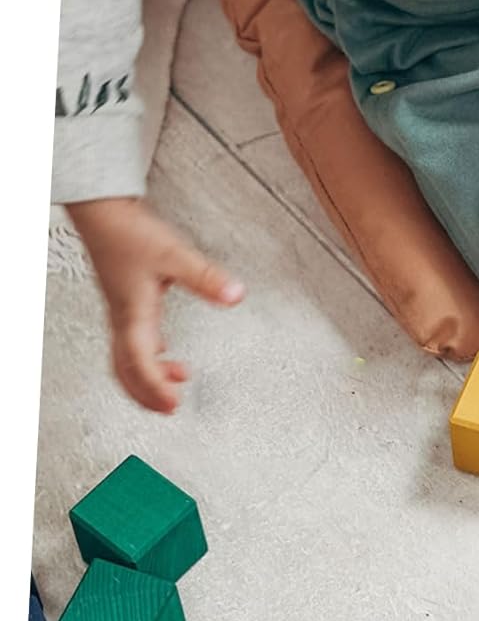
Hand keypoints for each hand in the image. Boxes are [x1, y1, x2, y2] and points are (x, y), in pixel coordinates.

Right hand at [66, 196, 244, 413]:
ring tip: (175, 386)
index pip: (140, 363)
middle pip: (126, 371)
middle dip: (146, 394)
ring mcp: (122, 312)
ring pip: (126, 358)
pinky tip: (165, 352)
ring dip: (146, 377)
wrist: (102, 211)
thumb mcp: (174, 255)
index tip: (174, 405)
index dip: (155, 388)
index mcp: (132, 315)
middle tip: (170, 409)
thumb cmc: (128, 232)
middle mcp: (123, 318)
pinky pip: (132, 341)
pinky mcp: (125, 302)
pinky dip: (147, 356)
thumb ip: (206, 277)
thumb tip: (234, 296)